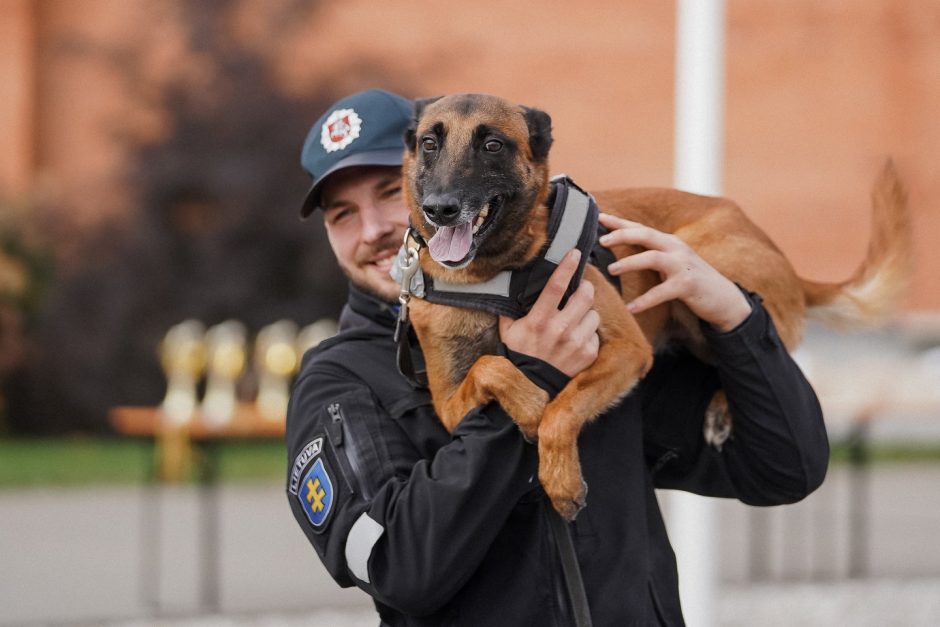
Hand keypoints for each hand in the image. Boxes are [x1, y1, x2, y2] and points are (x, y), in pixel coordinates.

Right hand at [498, 250, 600, 376]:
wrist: (530, 385)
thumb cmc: (519, 352)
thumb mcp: (509, 328)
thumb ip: (515, 306)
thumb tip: (518, 283)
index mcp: (539, 320)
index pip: (556, 286)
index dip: (567, 266)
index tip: (574, 252)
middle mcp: (560, 330)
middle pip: (585, 295)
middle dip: (585, 288)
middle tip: (580, 290)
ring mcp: (576, 343)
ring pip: (594, 314)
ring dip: (587, 313)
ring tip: (576, 320)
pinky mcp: (588, 354)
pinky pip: (596, 334)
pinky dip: (588, 333)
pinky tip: (576, 339)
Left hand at [598, 213, 751, 331]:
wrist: (724, 299)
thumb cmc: (691, 281)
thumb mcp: (671, 264)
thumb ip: (652, 256)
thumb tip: (621, 255)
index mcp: (669, 242)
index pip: (641, 228)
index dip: (620, 222)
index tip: (600, 217)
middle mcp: (675, 248)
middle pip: (646, 235)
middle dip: (622, 235)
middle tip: (601, 240)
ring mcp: (682, 265)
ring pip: (652, 258)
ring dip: (630, 262)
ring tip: (611, 269)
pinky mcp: (688, 284)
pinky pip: (662, 292)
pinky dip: (645, 300)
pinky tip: (631, 308)